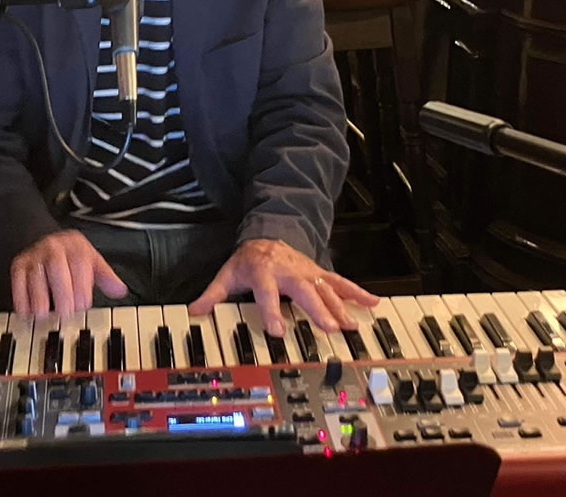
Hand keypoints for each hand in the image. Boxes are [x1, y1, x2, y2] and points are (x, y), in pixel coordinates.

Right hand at [10, 230, 127, 316]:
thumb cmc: (71, 256)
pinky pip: (18, 280)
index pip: (79, 261)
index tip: (83, 304)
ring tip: (44, 314)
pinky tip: (27, 312)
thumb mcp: (92, 261)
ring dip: (39, 297)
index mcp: (76, 246)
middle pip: (56, 266)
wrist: (46, 239)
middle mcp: (54, 248)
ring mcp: (35, 256)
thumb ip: (105, 277)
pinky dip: (21, 297)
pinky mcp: (19, 265)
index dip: (81, 284)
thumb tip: (120, 290)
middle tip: (66, 312)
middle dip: (62, 290)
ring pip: (36, 274)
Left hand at [188, 238, 375, 334]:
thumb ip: (212, 295)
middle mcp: (289, 272)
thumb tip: (193, 312)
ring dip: (340, 306)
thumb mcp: (227, 274)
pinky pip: (341, 282)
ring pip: (326, 289)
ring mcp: (307, 272)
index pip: (268, 293)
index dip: (272, 311)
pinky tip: (373, 303)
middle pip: (304, 291)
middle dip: (318, 310)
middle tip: (329, 328)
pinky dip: (357, 292)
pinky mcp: (319, 274)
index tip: (279, 330)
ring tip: (351, 325)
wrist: (268, 234)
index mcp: (264, 272)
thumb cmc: (249, 260)